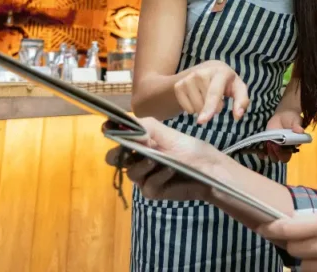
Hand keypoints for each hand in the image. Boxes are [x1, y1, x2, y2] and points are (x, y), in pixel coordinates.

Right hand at [105, 117, 221, 202]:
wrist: (209, 169)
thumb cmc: (190, 150)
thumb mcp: (168, 134)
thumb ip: (146, 127)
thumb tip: (123, 124)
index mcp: (142, 144)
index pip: (120, 138)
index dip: (112, 133)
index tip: (107, 129)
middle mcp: (139, 160)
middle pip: (116, 159)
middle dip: (117, 155)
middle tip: (123, 151)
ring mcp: (145, 177)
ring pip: (131, 173)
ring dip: (143, 165)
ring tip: (156, 160)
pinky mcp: (153, 191)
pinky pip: (148, 184)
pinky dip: (158, 176)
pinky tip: (170, 170)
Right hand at [173, 60, 249, 124]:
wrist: (208, 69)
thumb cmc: (227, 83)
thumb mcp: (238, 88)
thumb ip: (242, 101)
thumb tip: (238, 116)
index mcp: (219, 72)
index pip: (213, 93)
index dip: (209, 107)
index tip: (202, 121)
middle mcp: (201, 72)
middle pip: (204, 105)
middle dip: (213, 109)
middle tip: (218, 100)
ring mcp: (188, 78)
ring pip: (195, 108)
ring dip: (203, 110)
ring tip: (207, 98)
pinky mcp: (179, 85)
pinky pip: (186, 108)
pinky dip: (193, 109)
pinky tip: (198, 99)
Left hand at [264, 109, 303, 162]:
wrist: (283, 115)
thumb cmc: (292, 119)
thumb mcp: (296, 121)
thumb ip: (297, 126)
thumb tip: (300, 131)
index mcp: (292, 146)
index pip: (287, 156)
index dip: (283, 154)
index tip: (280, 146)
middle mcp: (283, 149)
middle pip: (279, 158)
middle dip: (275, 154)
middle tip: (273, 144)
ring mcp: (275, 147)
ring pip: (272, 156)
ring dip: (269, 152)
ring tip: (268, 143)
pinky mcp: (267, 143)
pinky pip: (264, 151)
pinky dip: (261, 154)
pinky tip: (259, 152)